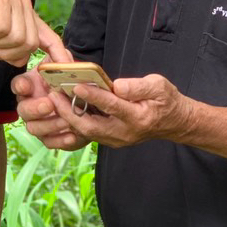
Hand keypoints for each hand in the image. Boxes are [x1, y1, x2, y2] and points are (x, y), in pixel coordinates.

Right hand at [0, 0, 65, 66]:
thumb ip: (14, 52)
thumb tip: (25, 60)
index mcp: (28, 17)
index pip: (50, 38)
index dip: (59, 55)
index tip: (67, 69)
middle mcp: (25, 6)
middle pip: (30, 43)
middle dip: (9, 51)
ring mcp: (15, 1)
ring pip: (18, 38)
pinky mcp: (2, 0)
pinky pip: (3, 29)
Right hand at [12, 61, 90, 151]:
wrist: (84, 101)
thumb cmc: (69, 79)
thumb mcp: (65, 63)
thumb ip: (61, 58)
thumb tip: (65, 61)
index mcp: (30, 85)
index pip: (18, 85)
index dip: (20, 86)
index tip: (26, 86)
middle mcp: (29, 105)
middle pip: (23, 110)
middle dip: (35, 108)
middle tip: (49, 104)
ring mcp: (37, 122)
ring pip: (34, 128)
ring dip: (50, 125)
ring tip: (66, 120)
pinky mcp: (49, 136)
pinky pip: (49, 142)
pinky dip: (60, 140)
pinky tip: (72, 136)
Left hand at [53, 74, 192, 148]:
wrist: (173, 123)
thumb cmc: (166, 101)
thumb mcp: (159, 86)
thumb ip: (138, 86)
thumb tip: (117, 86)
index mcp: (138, 117)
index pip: (111, 106)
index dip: (93, 96)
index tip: (76, 86)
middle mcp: (124, 132)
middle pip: (90, 126)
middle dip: (69, 111)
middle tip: (53, 95)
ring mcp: (116, 139)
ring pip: (86, 132)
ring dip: (68, 117)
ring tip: (54, 99)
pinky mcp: (111, 140)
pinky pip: (88, 133)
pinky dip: (74, 121)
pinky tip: (64, 108)